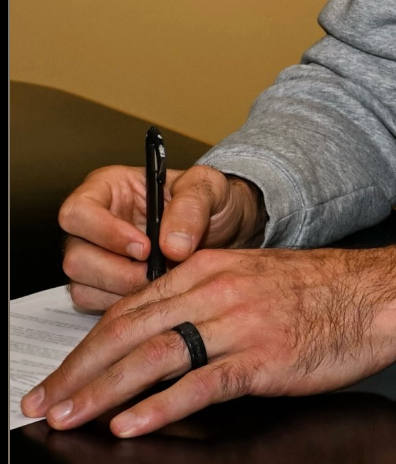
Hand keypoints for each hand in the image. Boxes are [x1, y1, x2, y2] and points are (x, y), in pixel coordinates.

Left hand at [21, 240, 395, 436]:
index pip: (130, 308)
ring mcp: (240, 323)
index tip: (58, 379)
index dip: (86, 347)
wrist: (379, 295)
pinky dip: (161, 406)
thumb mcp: (255, 281)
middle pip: (131, 331)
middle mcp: (219, 289)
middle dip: (80, 372)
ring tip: (71, 417)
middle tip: (45, 404)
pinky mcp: (263, 357)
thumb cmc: (322, 292)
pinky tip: (133, 424)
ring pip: (155, 355)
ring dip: (103, 391)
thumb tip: (155, 340)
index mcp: (212, 268)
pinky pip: (201, 382)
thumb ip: (205, 302)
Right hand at [59, 165, 267, 311]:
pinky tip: (154, 292)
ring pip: (82, 285)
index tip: (144, 247)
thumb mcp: (209, 187)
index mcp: (108, 188)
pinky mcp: (101, 284)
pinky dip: (124, 304)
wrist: (222, 228)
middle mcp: (93, 223)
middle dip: (117, 271)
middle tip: (157, 272)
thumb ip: (192, 206)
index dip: (104, 233)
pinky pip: (94, 303)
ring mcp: (94, 255)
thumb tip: (172, 245)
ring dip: (123, 290)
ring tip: (162, 278)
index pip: (78, 211)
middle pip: (75, 257)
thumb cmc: (209, 200)